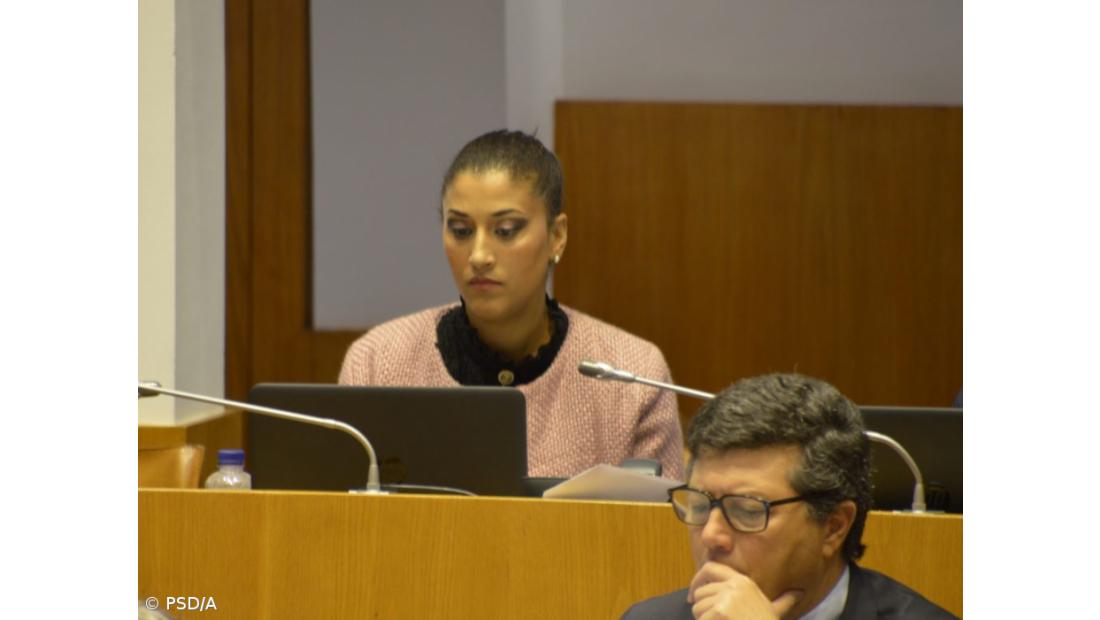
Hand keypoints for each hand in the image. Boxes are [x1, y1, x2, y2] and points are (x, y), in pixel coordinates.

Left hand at [687, 562, 802, 619]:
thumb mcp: (775, 611)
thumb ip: (783, 600)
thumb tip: (797, 593)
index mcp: (743, 582)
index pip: (710, 568)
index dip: (697, 580)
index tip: (693, 596)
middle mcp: (734, 585)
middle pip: (700, 592)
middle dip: (701, 609)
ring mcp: (727, 597)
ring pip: (697, 607)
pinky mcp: (720, 610)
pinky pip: (700, 618)